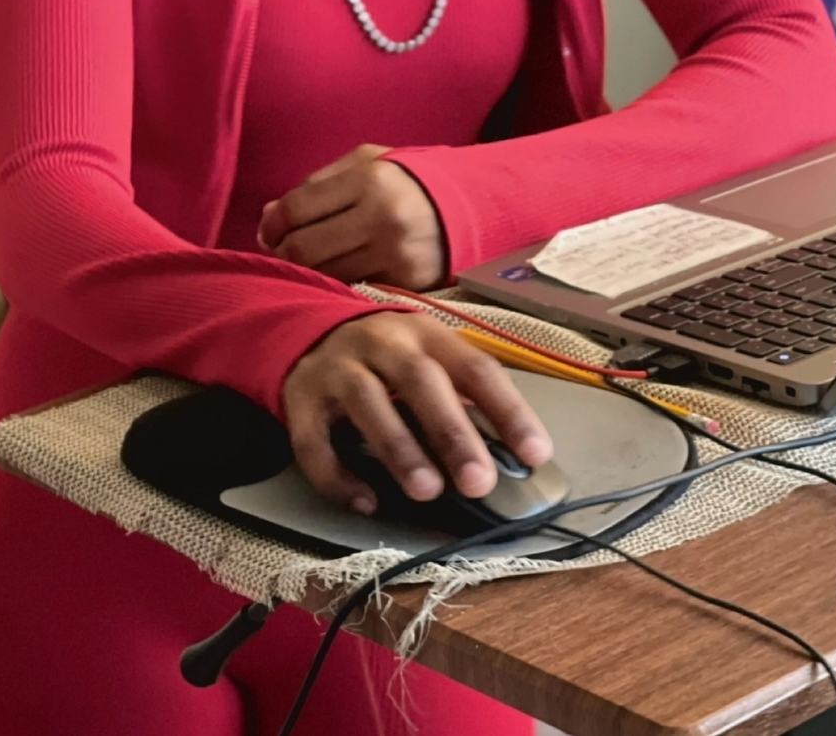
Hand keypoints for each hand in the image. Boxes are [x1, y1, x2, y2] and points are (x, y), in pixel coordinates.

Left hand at [258, 144, 444, 290]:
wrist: (474, 204)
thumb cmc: (409, 180)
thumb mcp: (366, 163)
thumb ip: (315, 185)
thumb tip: (269, 216)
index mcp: (368, 179)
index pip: (296, 209)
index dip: (273, 223)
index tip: (270, 229)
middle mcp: (382, 218)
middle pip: (304, 249)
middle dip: (284, 252)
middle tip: (284, 250)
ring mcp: (395, 255)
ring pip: (324, 275)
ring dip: (307, 272)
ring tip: (311, 261)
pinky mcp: (407, 283)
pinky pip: (353, 290)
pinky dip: (338, 284)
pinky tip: (339, 273)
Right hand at [282, 311, 552, 513]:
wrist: (307, 333)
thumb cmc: (387, 359)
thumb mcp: (427, 360)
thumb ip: (460, 398)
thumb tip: (509, 457)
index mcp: (426, 335)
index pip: (474, 368)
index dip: (507, 410)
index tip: (535, 456)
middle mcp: (382, 343)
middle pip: (419, 379)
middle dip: (451, 431)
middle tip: (479, 482)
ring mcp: (337, 368)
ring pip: (366, 402)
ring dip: (398, 447)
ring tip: (426, 490)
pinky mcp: (300, 399)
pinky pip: (313, 439)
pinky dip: (336, 474)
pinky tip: (364, 502)